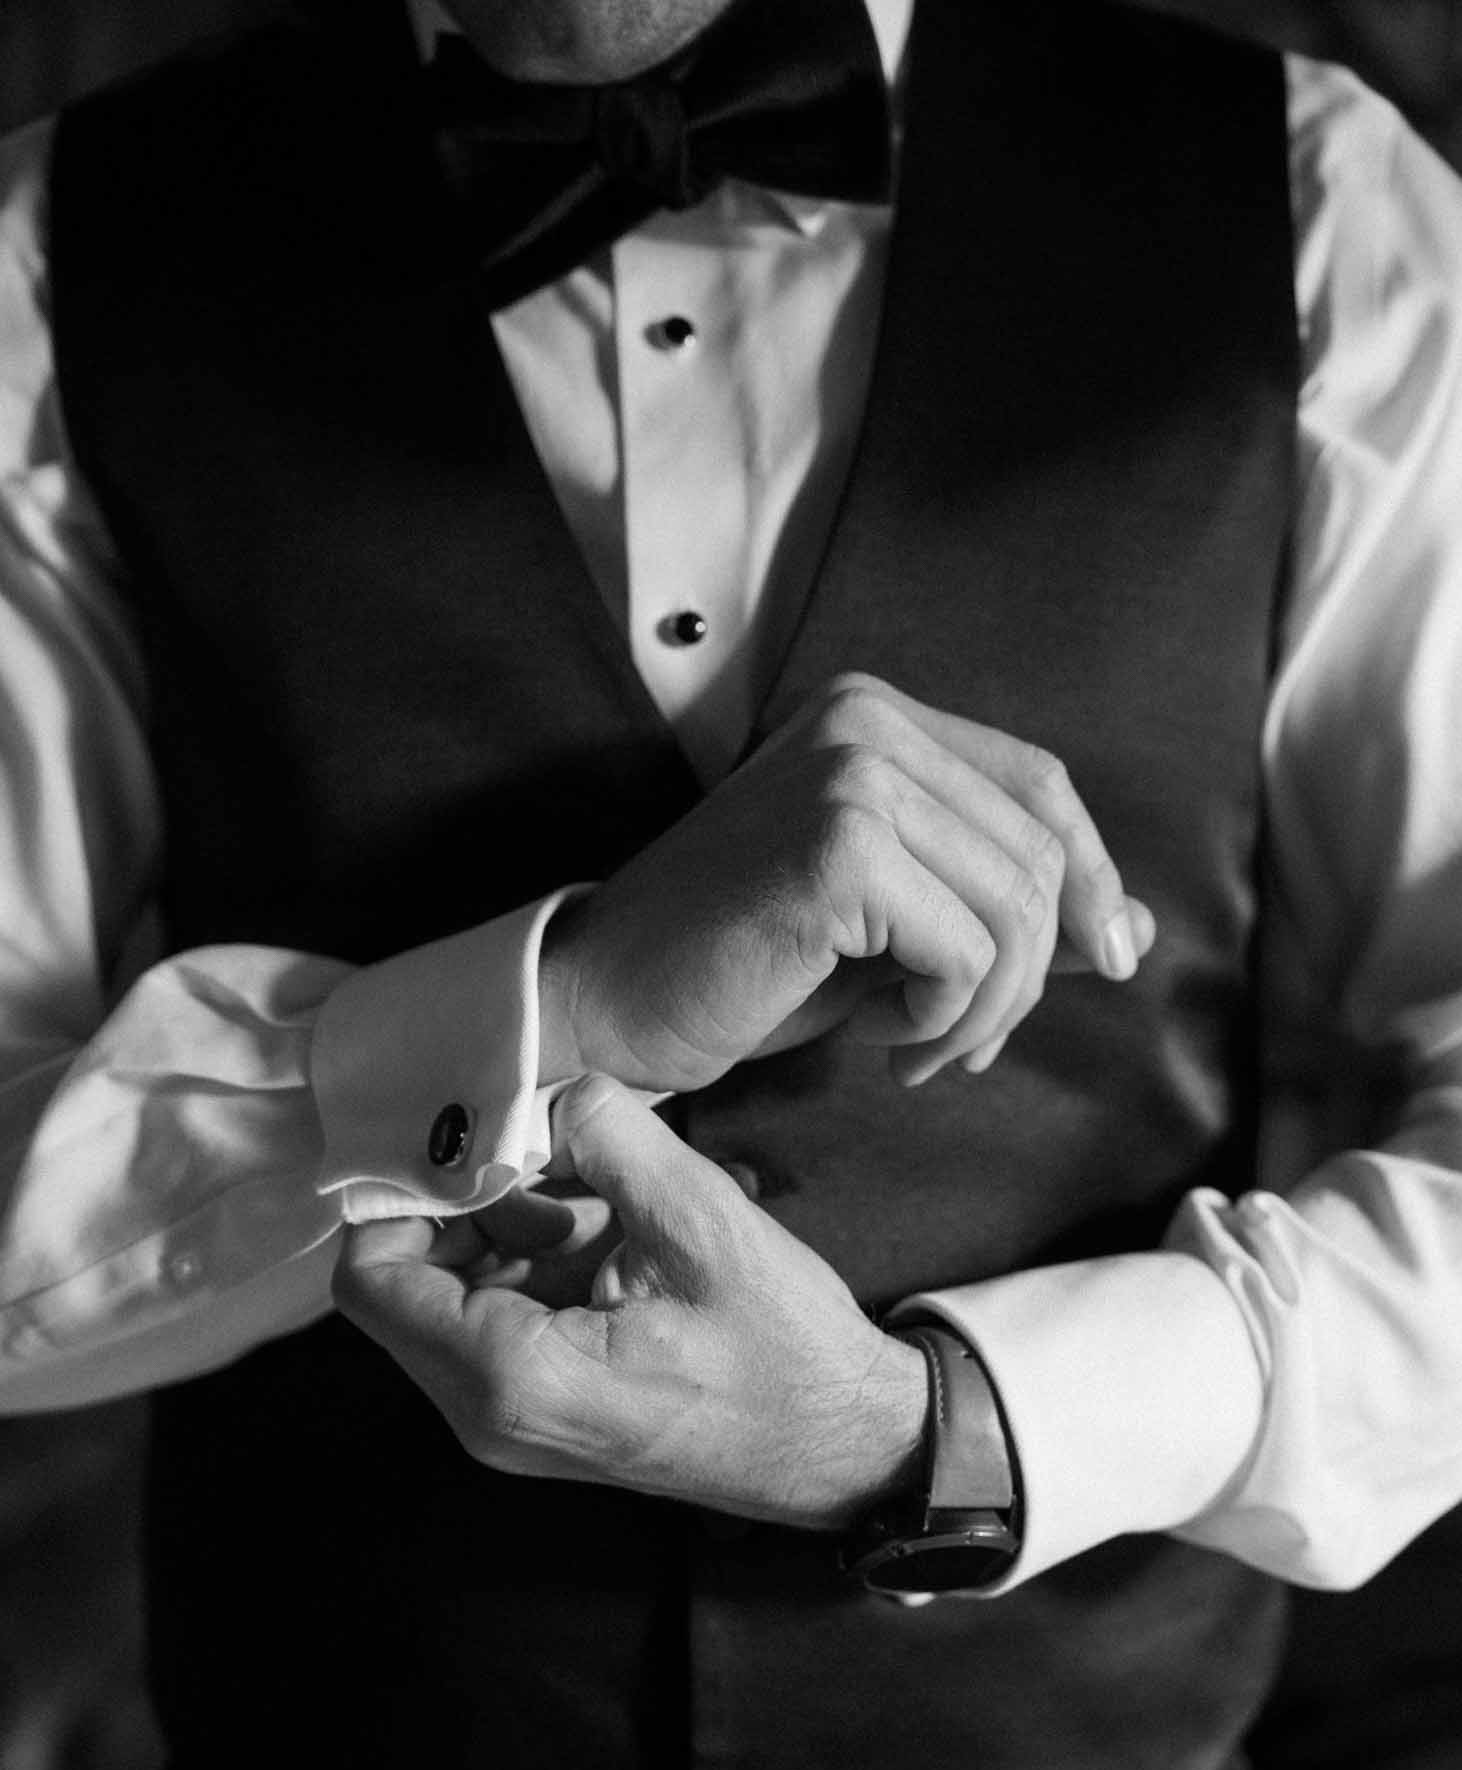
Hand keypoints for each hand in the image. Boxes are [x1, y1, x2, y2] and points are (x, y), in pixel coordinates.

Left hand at [333, 1077, 927, 1527]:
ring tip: (593, 1193)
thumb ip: (610, 1136)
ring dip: (502, 1227)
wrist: (844, 1450)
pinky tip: (608, 1233)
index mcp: (514, 1375)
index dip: (400, 1195)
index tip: (463, 1138)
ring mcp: (511, 1422)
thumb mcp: (701, 1221)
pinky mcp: (540, 1412)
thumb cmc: (785, 1356)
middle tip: (538, 1150)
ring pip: (449, 1296)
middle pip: (403, 1284)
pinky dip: (530, 1262)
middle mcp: (490, 1414)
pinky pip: (493, 1320)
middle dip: (462, 1204)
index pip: (372, 1278)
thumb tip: (550, 1091)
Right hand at [539, 672, 1152, 1093]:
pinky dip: (945, 1019)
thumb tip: (1133, 927)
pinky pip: (968, 952)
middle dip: (1031, 971)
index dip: (1091, 876)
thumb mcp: (895, 929)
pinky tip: (881, 1038)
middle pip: (1039, 852)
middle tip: (967, 1044)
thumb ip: (1005, 912)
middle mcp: (866, 722)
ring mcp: (852, 775)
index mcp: (876, 715)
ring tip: (920, 1048)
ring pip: (1016, 909)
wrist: (611, 998)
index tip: (1110, 960)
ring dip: (988, 1008)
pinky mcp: (838, 847)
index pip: (1040, 784)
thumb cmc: (743, 965)